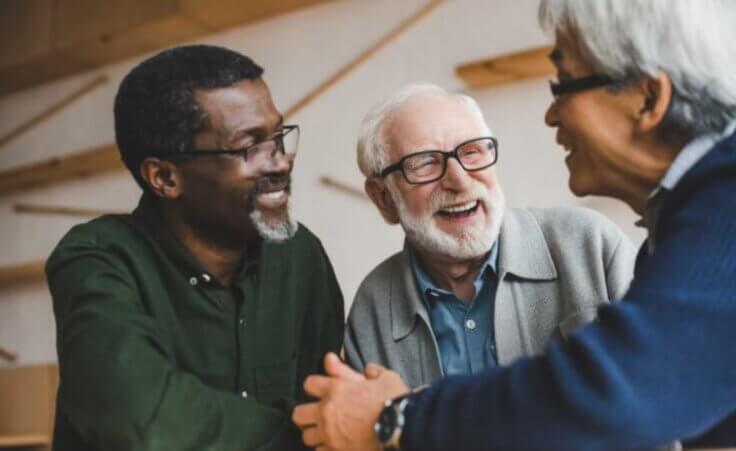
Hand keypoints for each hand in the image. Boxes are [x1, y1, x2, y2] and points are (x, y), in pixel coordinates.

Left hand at [292, 353, 408, 450]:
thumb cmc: (395, 402)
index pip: (309, 384)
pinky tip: (336, 446)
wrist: (404, 428)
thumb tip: (366, 368)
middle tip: (318, 415)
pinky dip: (326, 449)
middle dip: (306, 413)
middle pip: (299, 413)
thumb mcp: (384, 378)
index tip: (323, 390)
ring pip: (307, 436)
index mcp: (336, 389)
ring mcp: (330, 435)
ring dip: (315, 434)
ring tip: (327, 433)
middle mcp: (328, 412)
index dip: (316, 386)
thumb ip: (370, 371)